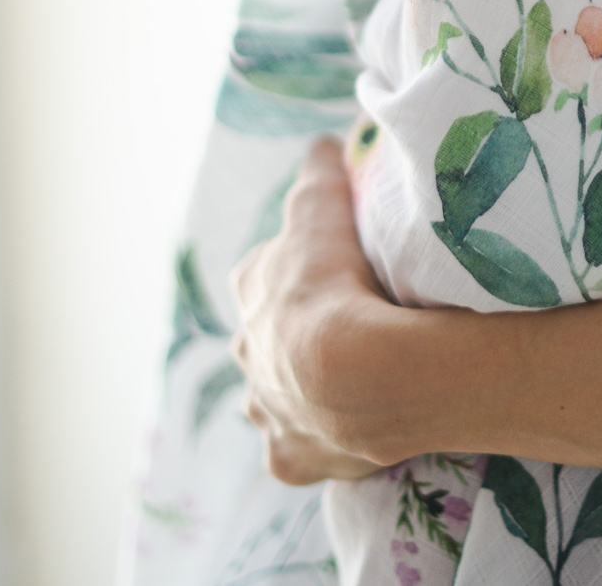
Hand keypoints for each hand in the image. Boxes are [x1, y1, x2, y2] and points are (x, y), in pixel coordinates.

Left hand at [230, 138, 390, 484]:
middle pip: (269, 333)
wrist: (354, 374)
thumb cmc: (335, 282)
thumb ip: (320, 174)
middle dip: (295, 327)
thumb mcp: (324, 210)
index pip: (267, 268)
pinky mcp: (290, 459)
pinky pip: (306, 444)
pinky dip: (323, 435)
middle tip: (348, 318)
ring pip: (280, 393)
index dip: (299, 261)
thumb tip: (321, 143)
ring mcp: (267, 411)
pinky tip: (351, 425)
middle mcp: (246, 354)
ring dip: (304, 384)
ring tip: (355, 374)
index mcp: (252, 290)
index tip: (331, 260)